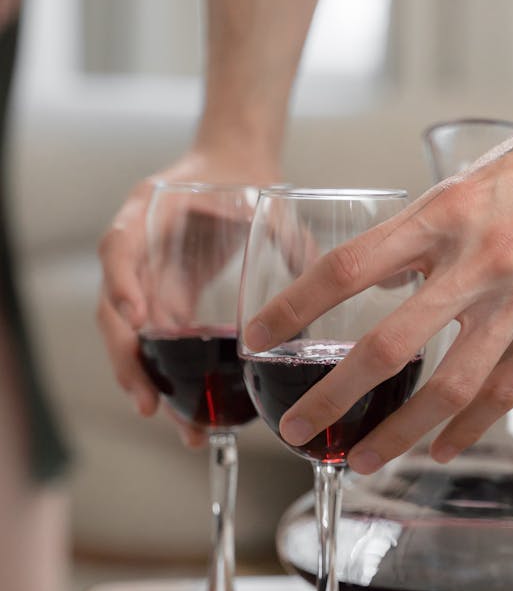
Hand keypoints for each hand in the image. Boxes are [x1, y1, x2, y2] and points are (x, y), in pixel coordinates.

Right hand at [97, 147, 282, 444]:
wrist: (234, 162)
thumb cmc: (242, 173)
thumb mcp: (263, 197)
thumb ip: (286, 232)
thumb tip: (319, 273)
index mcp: (147, 211)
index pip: (119, 248)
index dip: (124, 284)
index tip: (139, 320)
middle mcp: (137, 249)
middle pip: (115, 311)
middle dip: (130, 362)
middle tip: (150, 405)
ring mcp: (147, 277)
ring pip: (134, 338)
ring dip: (151, 382)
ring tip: (183, 428)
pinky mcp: (166, 297)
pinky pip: (159, 340)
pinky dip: (173, 375)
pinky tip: (193, 411)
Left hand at [241, 105, 512, 472]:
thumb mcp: (467, 179)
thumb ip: (419, 233)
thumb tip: (372, 283)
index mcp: (442, 212)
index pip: (347, 269)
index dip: (294, 309)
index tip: (258, 337)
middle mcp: (477, 258)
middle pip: (389, 346)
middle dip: (333, 398)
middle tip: (297, 432)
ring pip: (450, 386)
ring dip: (400, 434)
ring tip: (362, 461)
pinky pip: (507, 390)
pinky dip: (469, 428)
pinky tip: (441, 449)